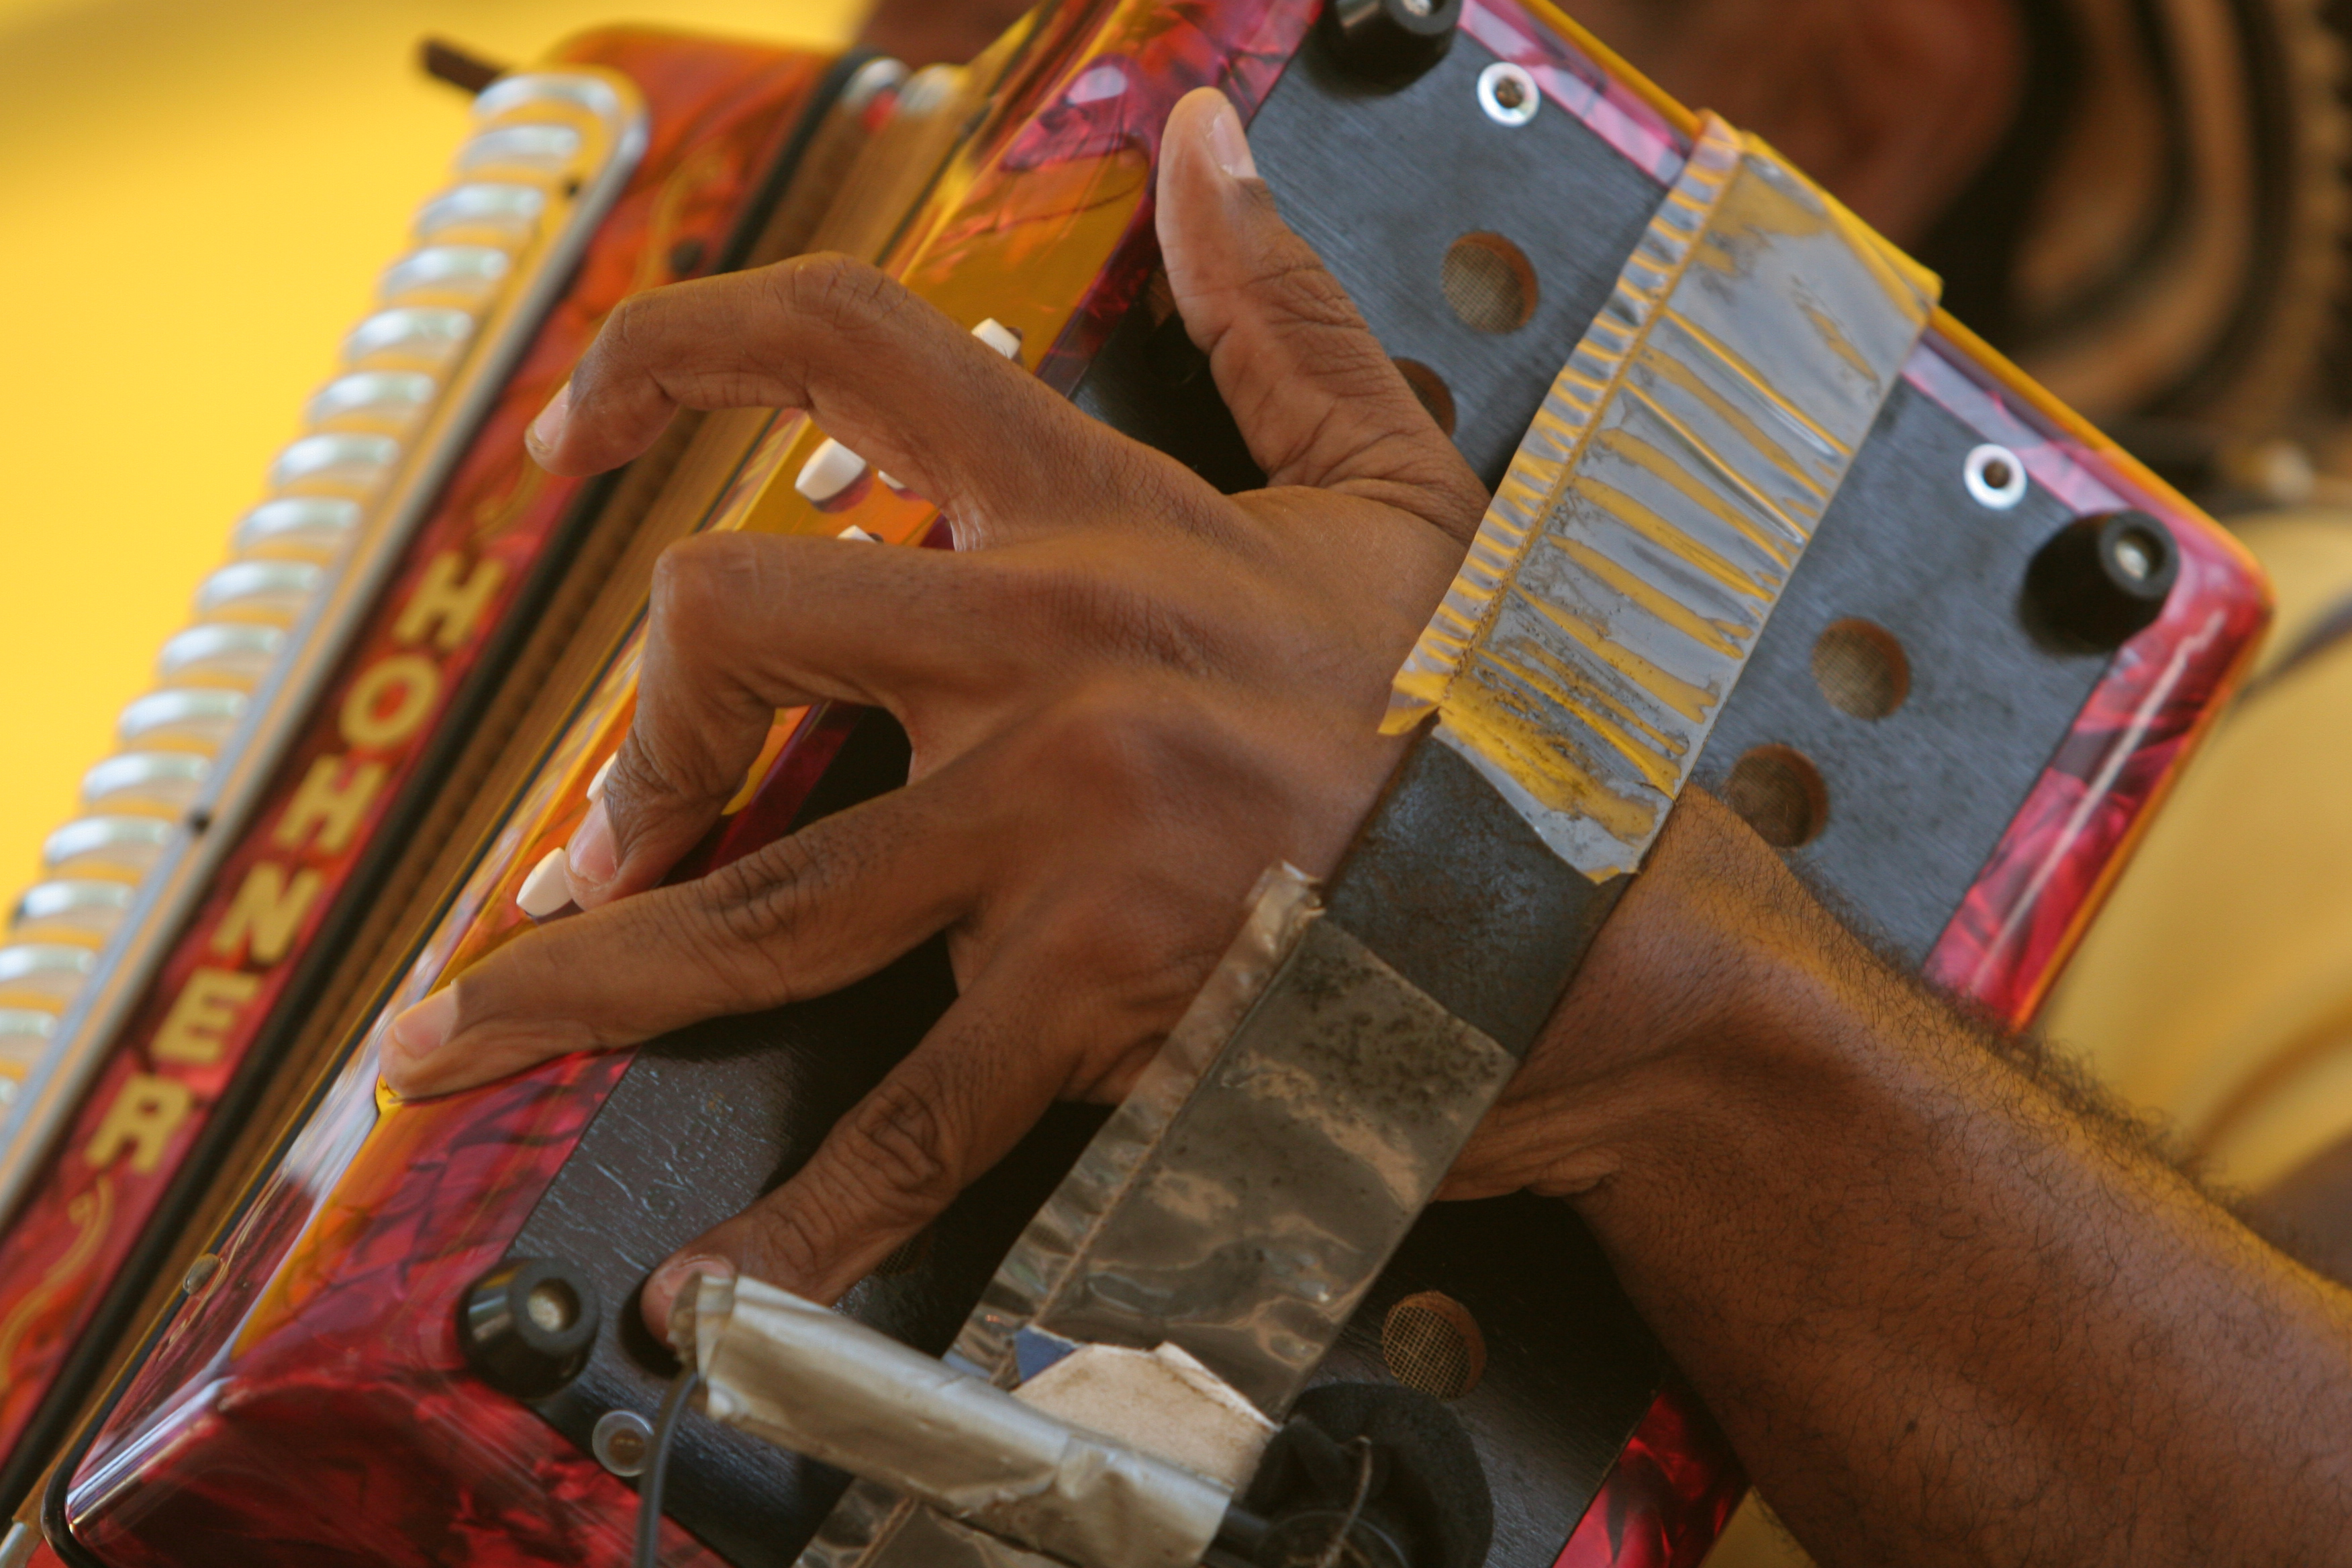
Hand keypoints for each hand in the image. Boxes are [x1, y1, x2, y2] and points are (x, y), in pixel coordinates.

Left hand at [382, 89, 1486, 1328]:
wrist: (1587, 921)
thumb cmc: (1481, 705)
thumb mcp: (1391, 484)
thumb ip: (1278, 308)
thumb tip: (1204, 143)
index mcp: (1104, 513)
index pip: (853, 350)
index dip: (680, 347)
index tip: (578, 417)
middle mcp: (1052, 653)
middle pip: (735, 622)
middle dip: (628, 737)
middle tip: (593, 840)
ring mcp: (1064, 833)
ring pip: (761, 899)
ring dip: (585, 981)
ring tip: (458, 1039)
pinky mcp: (1098, 997)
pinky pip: (909, 1110)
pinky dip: (801, 1213)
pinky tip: (715, 1285)